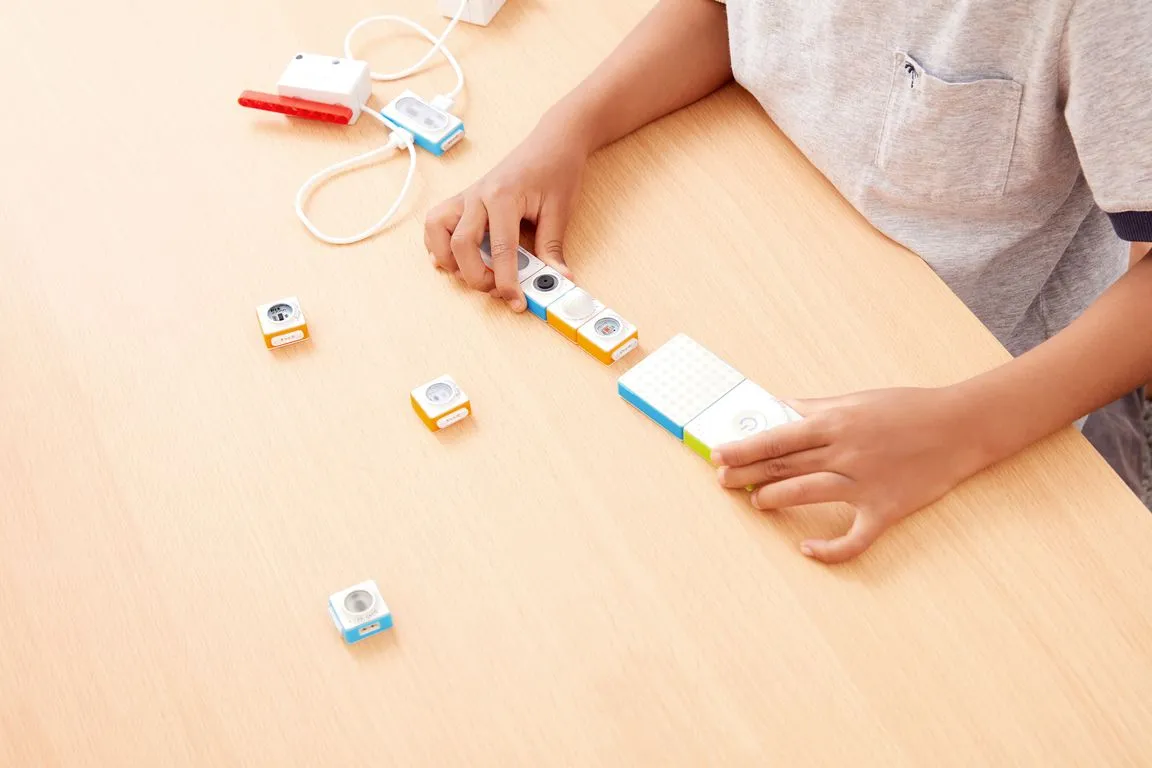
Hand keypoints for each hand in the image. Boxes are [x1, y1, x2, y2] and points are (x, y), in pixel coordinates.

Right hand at [424, 116, 587, 311]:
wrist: (552, 141)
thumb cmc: (556, 170)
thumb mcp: (560, 211)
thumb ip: (553, 249)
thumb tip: (558, 281)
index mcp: (503, 196)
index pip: (501, 249)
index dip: (507, 282)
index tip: (517, 301)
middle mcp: (477, 195)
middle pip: (460, 245)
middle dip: (476, 276)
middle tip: (498, 289)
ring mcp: (466, 196)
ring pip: (436, 231)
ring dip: (450, 260)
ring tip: (474, 272)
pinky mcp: (463, 200)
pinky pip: (436, 223)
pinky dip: (439, 244)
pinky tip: (457, 258)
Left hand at [712, 387, 989, 563]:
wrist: (961, 426)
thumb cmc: (906, 409)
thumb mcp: (856, 400)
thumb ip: (814, 408)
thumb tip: (776, 410)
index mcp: (835, 421)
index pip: (776, 437)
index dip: (743, 449)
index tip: (718, 456)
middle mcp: (845, 452)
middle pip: (784, 466)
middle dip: (748, 475)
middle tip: (723, 482)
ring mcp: (865, 483)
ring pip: (807, 494)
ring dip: (775, 499)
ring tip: (758, 501)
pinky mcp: (886, 509)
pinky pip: (853, 539)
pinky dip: (828, 549)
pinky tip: (807, 549)